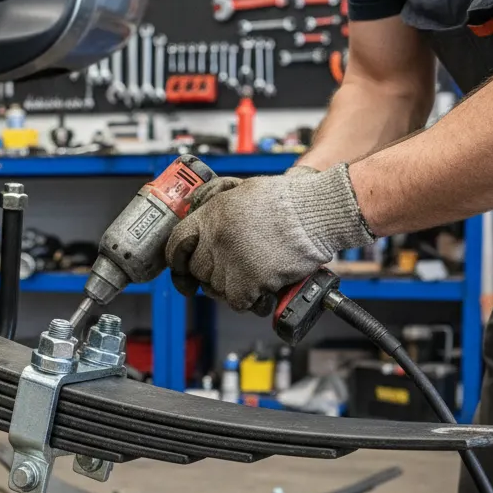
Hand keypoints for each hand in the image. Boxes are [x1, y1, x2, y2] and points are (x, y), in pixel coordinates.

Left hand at [166, 162, 373, 312]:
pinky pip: (238, 302)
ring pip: (216, 289)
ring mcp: (230, 263)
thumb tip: (201, 218)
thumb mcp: (241, 191)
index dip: (179, 258)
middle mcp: (215, 240)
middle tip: (232, 268)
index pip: (176, 244)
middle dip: (211, 272)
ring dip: (232, 286)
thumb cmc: (287, 200)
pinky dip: (250, 299)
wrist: (315, 213)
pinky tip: (262, 287)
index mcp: (210, 216)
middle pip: (198, 270)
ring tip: (253, 273)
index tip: (183, 267)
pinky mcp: (248, 283)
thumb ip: (216, 207)